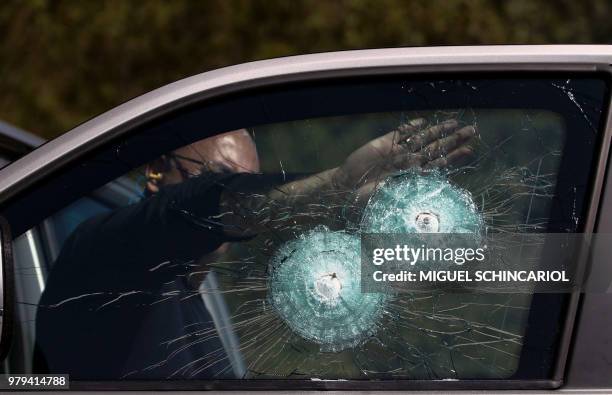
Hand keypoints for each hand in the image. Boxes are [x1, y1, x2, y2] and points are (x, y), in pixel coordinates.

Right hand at [331, 118, 475, 196]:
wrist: (346, 190)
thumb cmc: (367, 200)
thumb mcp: (392, 198)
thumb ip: (411, 189)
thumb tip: (434, 184)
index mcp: (413, 176)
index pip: (439, 163)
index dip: (454, 156)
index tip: (469, 149)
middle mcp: (408, 163)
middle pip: (435, 148)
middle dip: (453, 140)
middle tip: (471, 131)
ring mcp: (396, 152)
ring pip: (422, 139)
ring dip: (438, 130)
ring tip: (454, 122)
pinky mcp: (383, 144)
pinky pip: (400, 133)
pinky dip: (411, 127)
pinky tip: (424, 122)